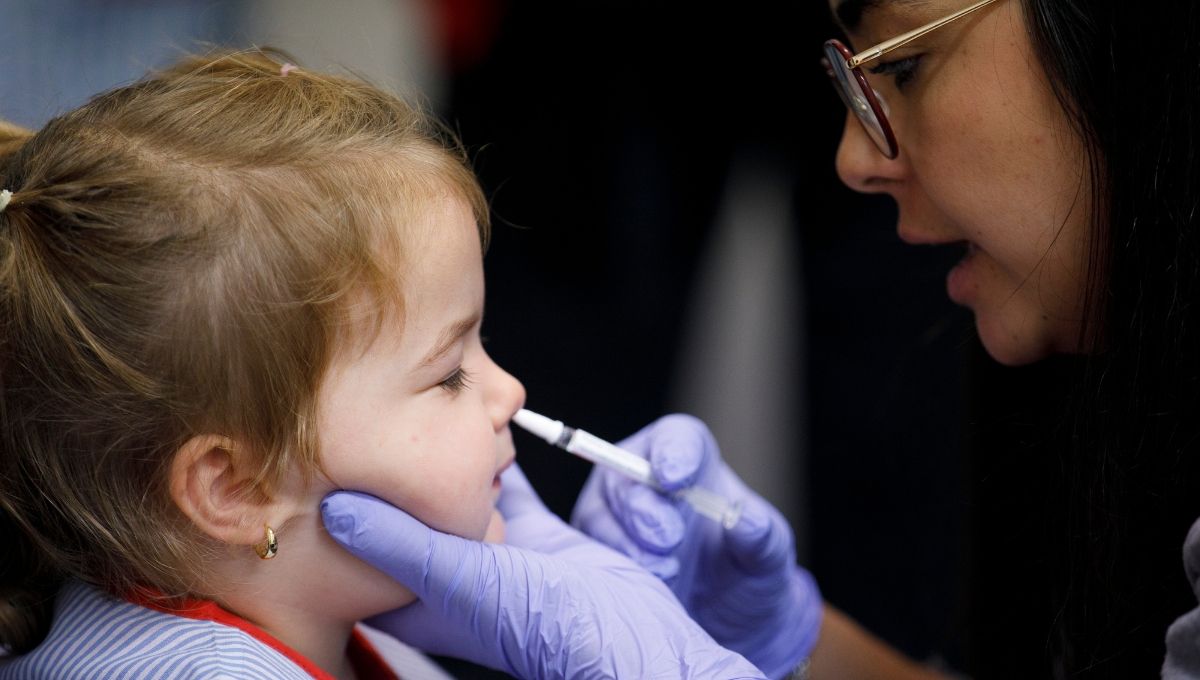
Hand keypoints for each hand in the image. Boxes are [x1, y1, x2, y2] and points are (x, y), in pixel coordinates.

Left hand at [321, 464, 764, 679]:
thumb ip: (398, 541)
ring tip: (425, 412)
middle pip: (405, 510)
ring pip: (452, 492)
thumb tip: (336, 506)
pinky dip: (497, 457)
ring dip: (445, 455)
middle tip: (374, 420)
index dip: (343, 506)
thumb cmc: (540, 624)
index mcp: (414, 597)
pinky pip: (503, 484)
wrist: (624, 634)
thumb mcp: (458, 577)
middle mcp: (446, 574)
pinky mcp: (531, 534)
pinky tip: (491, 426)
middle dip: (393, 469)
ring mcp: (489, 554)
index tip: (328, 460)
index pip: (359, 547)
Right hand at [571, 414, 821, 679]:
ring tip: (666, 573)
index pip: (675, 439)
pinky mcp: (592, 550)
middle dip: (644, 507)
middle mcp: (642, 477)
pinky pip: (586, 554)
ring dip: (628, 545)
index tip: (675, 479)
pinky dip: (611, 570)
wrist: (725, 620)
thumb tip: (745, 517)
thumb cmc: (746, 572)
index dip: (672, 453)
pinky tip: (639, 590)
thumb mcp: (768, 556)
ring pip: (600, 516)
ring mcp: (611, 514)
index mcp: (688, 458)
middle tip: (669, 540)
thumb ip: (762, 536)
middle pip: (625, 474)